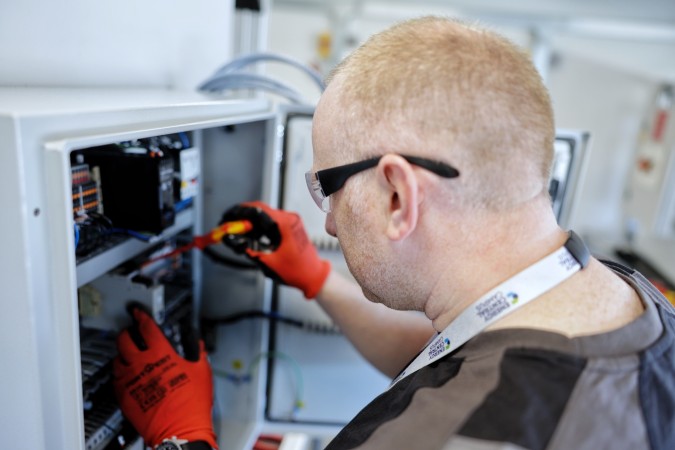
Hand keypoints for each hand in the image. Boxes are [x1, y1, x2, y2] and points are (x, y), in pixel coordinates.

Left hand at [113, 308, 217, 448]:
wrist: (180, 430)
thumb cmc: (191, 403)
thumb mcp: (202, 371)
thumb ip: (197, 352)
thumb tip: (197, 343)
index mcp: (161, 354)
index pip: (146, 328)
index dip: (141, 317)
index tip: (138, 314)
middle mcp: (142, 364)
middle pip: (124, 340)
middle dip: (126, 332)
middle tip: (130, 332)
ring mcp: (131, 381)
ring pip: (116, 360)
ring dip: (121, 354)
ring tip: (128, 354)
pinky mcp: (125, 397)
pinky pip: (115, 380)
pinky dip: (120, 374)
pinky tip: (127, 375)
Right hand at [221, 201, 330, 298]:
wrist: (313, 276)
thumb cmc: (296, 271)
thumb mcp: (268, 262)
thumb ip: (248, 250)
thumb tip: (231, 241)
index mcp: (285, 223)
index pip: (257, 209)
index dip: (238, 212)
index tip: (226, 217)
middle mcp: (288, 219)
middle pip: (259, 211)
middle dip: (241, 217)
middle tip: (226, 225)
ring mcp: (290, 222)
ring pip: (263, 217)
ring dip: (248, 223)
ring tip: (234, 232)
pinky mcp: (288, 228)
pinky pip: (269, 223)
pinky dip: (257, 228)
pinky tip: (247, 236)